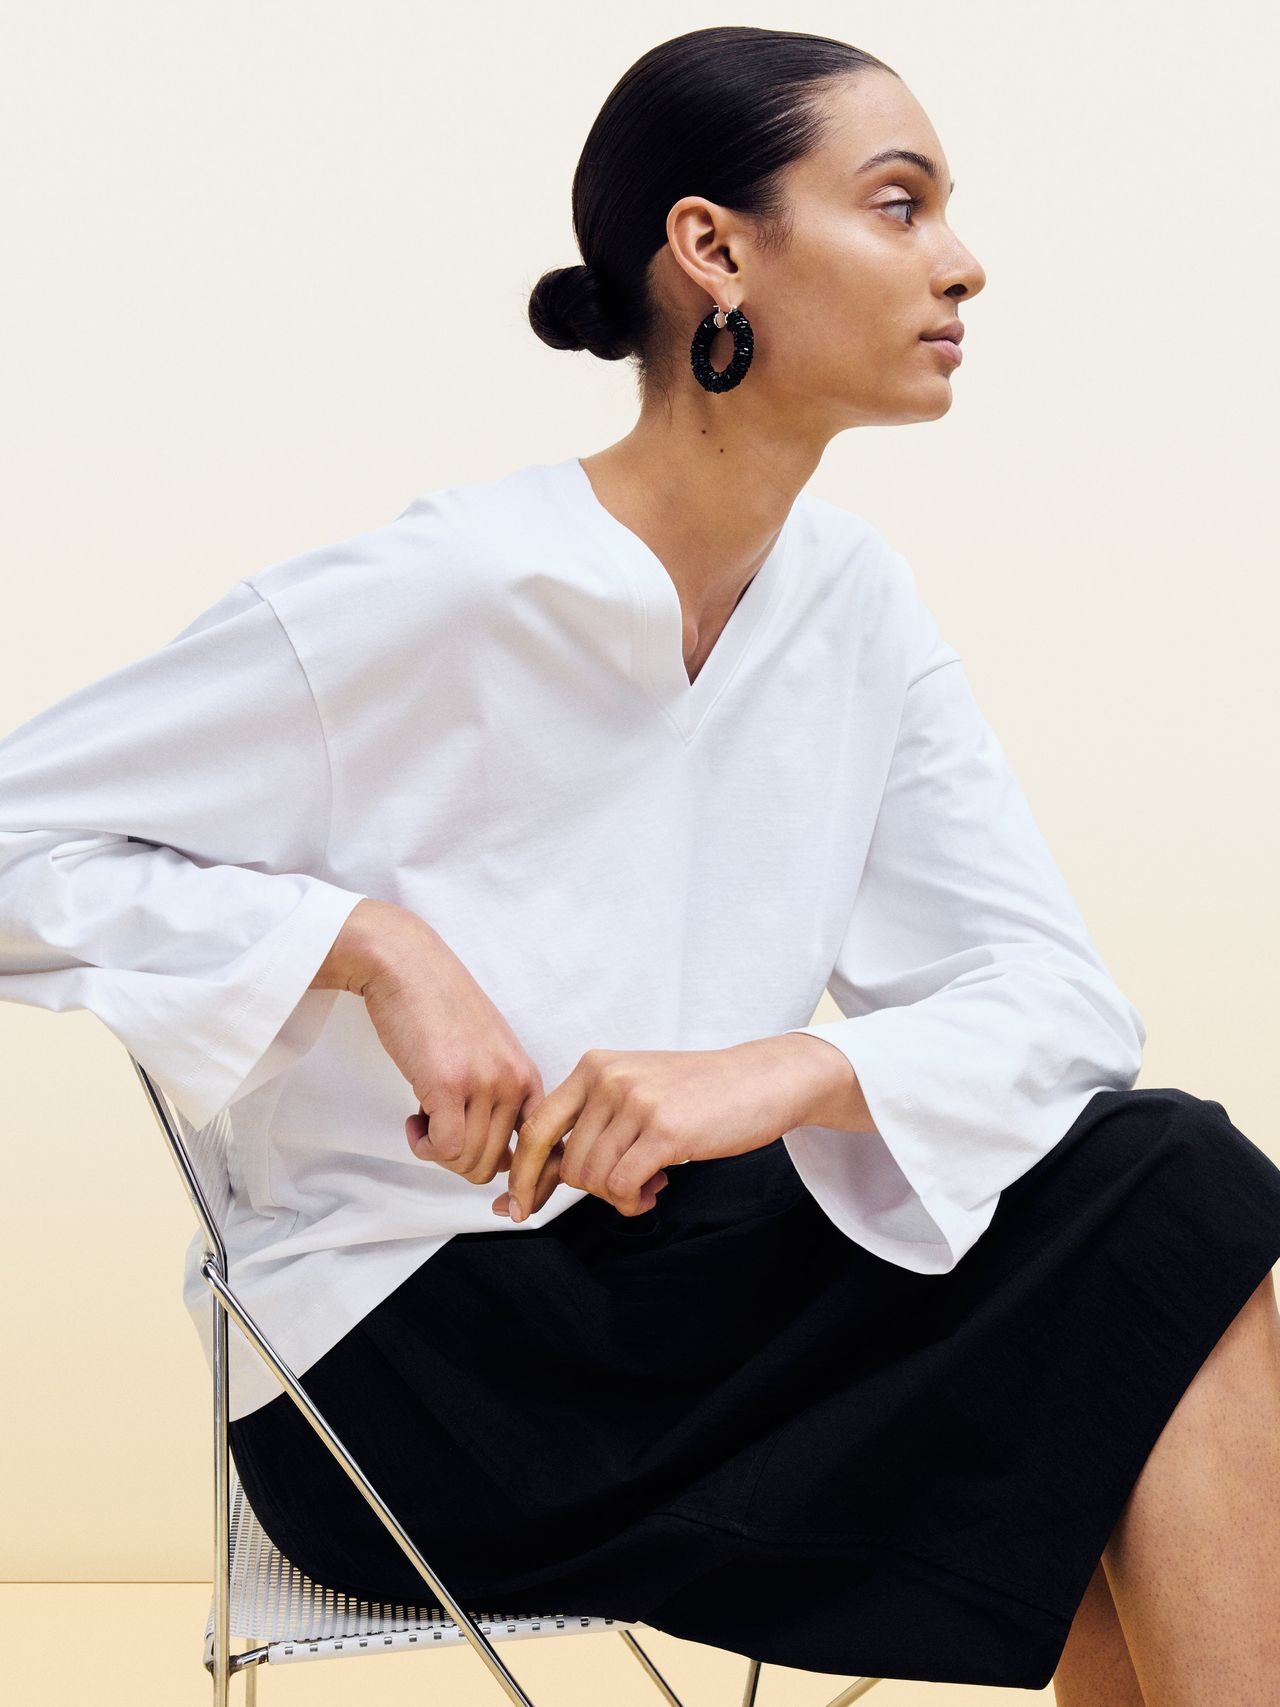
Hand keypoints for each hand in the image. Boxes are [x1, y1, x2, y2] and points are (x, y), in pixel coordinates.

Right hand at [345, 910, 547, 1189]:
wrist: (406, 966)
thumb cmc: (438, 1008)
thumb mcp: (487, 1052)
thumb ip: (498, 1097)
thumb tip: (500, 1161)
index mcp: (526, 1075)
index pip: (539, 1149)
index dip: (521, 1180)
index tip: (499, 1191)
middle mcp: (512, 1081)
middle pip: (495, 1163)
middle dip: (460, 1160)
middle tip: (437, 1131)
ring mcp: (482, 1083)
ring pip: (469, 1161)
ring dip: (438, 1153)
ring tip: (423, 1120)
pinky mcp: (446, 1085)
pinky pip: (445, 1149)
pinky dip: (424, 1147)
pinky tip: (414, 1121)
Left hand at [492, 1035, 818, 1222]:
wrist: (761, 1080)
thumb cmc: (697, 1092)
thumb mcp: (633, 1090)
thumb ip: (590, 1123)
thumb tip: (542, 1176)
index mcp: (593, 1067)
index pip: (535, 1127)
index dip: (523, 1174)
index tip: (516, 1204)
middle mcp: (608, 1078)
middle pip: (568, 1162)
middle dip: (593, 1188)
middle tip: (627, 1184)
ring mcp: (636, 1102)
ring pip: (595, 1178)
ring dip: (619, 1195)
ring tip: (648, 1183)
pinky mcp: (665, 1129)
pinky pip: (624, 1185)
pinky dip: (633, 1200)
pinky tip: (654, 1189)